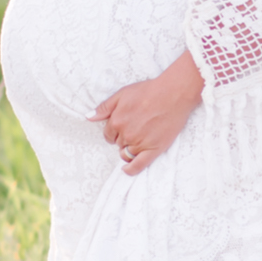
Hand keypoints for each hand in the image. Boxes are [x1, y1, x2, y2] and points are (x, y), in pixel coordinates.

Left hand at [93, 49, 204, 175]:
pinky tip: (127, 169)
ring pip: (126, 153)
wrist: (173, 94)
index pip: (108, 134)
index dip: (114, 131)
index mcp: (117, 121)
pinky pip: (138, 165)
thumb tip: (89, 117)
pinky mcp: (153, 150)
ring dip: (128, 149)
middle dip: (123, 138)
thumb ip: (105, 107)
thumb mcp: (122, 94)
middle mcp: (126, 134)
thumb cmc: (149, 91)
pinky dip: (131, 169)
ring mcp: (139, 143)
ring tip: (138, 141)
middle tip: (136, 128)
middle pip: (118, 143)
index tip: (123, 127)